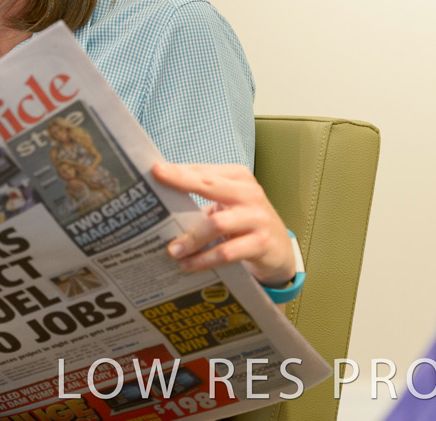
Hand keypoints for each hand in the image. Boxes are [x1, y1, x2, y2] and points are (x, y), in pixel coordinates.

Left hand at [151, 162, 295, 287]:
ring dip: (191, 239)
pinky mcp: (260, 243)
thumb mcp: (229, 203)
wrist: (280, 249)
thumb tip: (161, 201)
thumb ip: (204, 197)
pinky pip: (227, 252)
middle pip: (210, 185)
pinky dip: (205, 259)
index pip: (204, 171)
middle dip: (181, 187)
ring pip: (217, 223)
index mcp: (238, 177)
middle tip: (157, 200)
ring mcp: (257, 217)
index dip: (179, 171)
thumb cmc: (245, 221)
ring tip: (172, 250)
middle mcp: (249, 193)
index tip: (155, 170)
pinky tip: (190, 265)